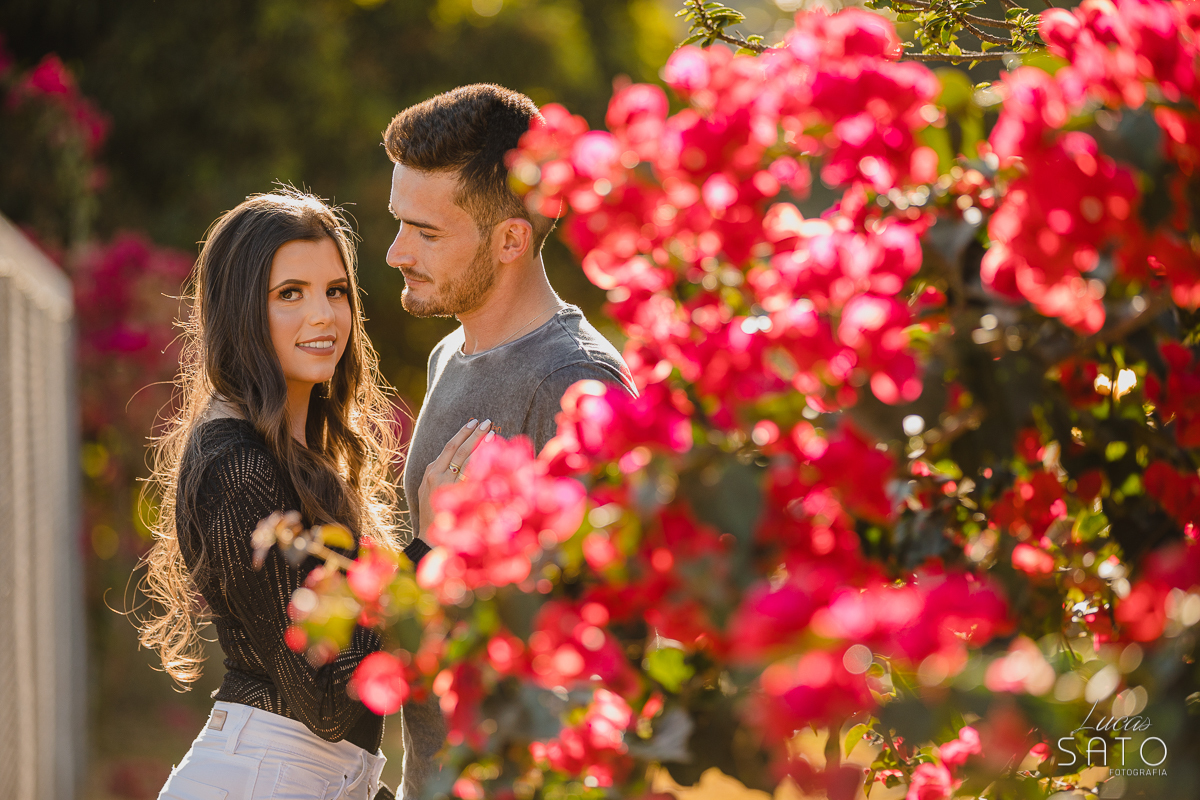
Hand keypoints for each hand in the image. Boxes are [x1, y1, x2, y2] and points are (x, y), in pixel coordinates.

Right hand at [418, 418, 493, 538]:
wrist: (429, 539)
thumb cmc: (434, 516)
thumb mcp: (432, 492)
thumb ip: (443, 476)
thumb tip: (463, 461)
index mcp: (430, 472)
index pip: (449, 447)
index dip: (462, 434)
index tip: (474, 423)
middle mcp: (436, 475)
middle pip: (458, 448)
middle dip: (473, 434)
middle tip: (487, 422)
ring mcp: (446, 484)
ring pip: (466, 459)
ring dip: (480, 444)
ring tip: (492, 434)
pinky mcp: (456, 494)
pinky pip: (471, 475)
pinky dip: (482, 463)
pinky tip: (492, 456)